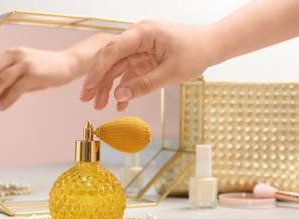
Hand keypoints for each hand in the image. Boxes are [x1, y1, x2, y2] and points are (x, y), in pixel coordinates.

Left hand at [0, 47, 78, 110]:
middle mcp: (16, 56)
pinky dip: (7, 99)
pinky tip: (2, 107)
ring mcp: (26, 64)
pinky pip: (17, 88)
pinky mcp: (35, 74)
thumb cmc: (47, 70)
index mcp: (11, 54)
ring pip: (1, 79)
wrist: (68, 64)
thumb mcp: (25, 76)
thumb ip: (9, 85)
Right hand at [81, 20, 211, 110]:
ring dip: (109, 87)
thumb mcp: (170, 72)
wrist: (211, 46)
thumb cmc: (195, 52)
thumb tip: (119, 96)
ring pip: (118, 68)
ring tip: (100, 105)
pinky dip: (126, 88)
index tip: (88, 87)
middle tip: (87, 100)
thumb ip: (144, 85)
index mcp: (143, 33)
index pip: (113, 50)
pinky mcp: (145, 59)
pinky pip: (130, 73)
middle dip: (99, 80)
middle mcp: (138, 39)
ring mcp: (141, 49)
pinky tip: (120, 104)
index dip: (98, 69)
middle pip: (112, 60)